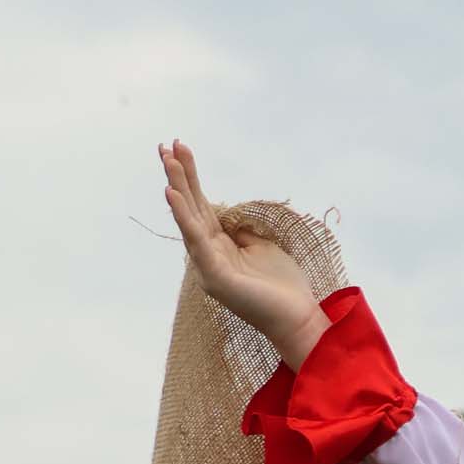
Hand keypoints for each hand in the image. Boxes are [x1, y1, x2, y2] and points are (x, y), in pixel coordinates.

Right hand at [159, 141, 329, 366]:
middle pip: (190, 208)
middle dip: (179, 175)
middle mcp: (207, 254)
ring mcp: (208, 266)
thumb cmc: (283, 286)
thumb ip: (242, 230)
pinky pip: (196, 241)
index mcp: (219, 246)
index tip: (181, 149)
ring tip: (167, 159)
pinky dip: (184, 217)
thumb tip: (232, 216)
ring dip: (178, 187)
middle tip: (165, 145)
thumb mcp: (262, 246)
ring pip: (189, 219)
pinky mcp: (215, 277)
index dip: (191, 179)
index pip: (201, 206)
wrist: (298, 319)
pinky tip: (173, 195)